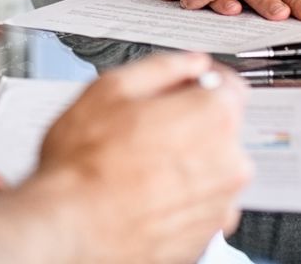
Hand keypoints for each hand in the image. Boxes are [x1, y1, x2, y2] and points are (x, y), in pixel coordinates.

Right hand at [25, 53, 251, 263]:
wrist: (71, 226)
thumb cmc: (84, 164)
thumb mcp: (111, 89)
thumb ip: (162, 68)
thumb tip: (187, 64)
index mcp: (212, 118)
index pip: (230, 86)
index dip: (201, 82)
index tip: (184, 86)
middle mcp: (228, 163)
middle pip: (220, 129)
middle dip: (190, 124)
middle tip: (145, 129)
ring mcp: (220, 205)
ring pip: (210, 169)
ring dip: (186, 163)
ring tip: (139, 166)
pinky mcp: (206, 236)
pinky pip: (200, 205)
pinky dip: (180, 198)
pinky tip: (145, 193)